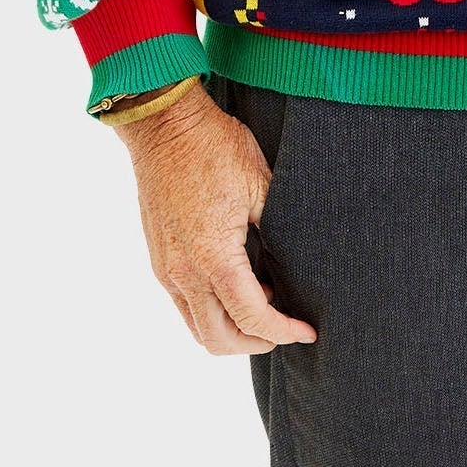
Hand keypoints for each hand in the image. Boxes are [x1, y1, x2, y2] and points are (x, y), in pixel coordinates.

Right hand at [111, 83, 318, 354]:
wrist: (163, 124)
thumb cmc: (214, 146)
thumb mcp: (260, 183)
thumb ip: (281, 229)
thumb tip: (302, 261)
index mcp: (213, 257)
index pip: (252, 318)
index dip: (283, 332)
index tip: (307, 331)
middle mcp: (184, 272)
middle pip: (219, 339)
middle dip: (256, 343)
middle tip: (286, 328)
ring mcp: (166, 268)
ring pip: (196, 328)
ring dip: (232, 330)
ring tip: (264, 304)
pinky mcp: (159, 258)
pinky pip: (184, 305)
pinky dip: (212, 310)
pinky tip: (238, 282)